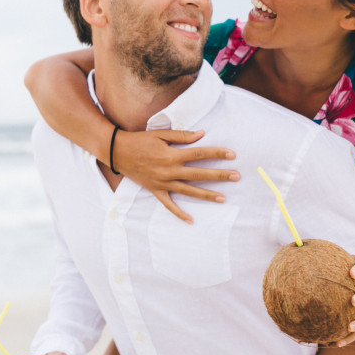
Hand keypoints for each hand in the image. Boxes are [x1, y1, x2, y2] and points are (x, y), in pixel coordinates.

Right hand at [113, 129, 238, 222]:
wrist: (118, 152)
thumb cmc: (140, 140)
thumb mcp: (161, 134)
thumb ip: (182, 136)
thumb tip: (202, 134)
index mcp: (172, 155)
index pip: (200, 154)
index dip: (217, 153)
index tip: (232, 154)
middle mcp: (170, 171)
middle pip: (199, 174)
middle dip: (219, 175)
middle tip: (236, 176)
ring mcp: (163, 183)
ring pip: (189, 191)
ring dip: (207, 195)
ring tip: (223, 198)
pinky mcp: (155, 190)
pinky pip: (169, 205)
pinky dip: (179, 214)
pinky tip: (191, 220)